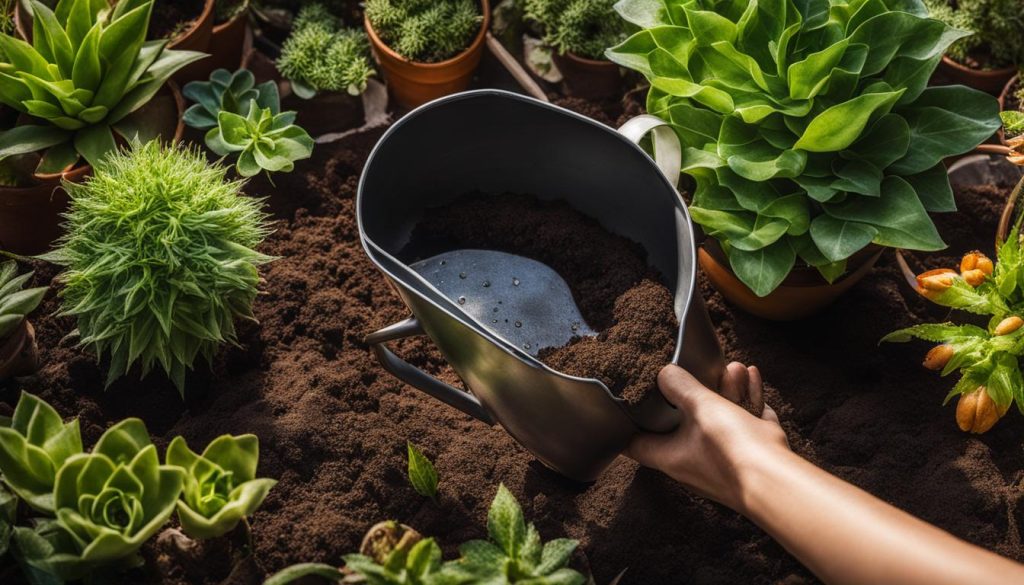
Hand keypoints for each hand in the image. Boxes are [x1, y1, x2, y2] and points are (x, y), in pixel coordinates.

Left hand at [626, 362, 789, 511]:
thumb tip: (664, 374)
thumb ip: (680, 387)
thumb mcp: (701, 407)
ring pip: (721, 421)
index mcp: (671, 457)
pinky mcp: (751, 460)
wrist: (780, 483)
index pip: (637, 444)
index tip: (630, 404)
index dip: (632, 423)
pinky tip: (752, 376)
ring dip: (728, 392)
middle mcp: (695, 465)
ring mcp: (725, 465)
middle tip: (704, 369)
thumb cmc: (733, 449)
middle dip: (696, 393)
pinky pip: (746, 426)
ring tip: (736, 367)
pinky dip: (748, 401)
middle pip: (686, 424)